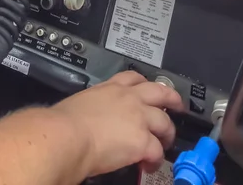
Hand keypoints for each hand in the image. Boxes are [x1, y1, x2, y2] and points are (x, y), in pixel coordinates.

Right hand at [52, 71, 183, 177]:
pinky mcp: (143, 140)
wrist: (68, 135)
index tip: (149, 89)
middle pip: (160, 92)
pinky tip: (149, 165)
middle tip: (177, 105)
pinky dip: (155, 159)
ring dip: (167, 133)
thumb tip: (94, 117)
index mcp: (110, 88)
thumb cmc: (65, 122)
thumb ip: (95, 106)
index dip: (145, 83)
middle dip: (172, 98)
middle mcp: (128, 98)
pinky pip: (157, 150)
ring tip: (165, 142)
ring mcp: (138, 117)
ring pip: (165, 121)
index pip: (133, 78)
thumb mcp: (81, 103)